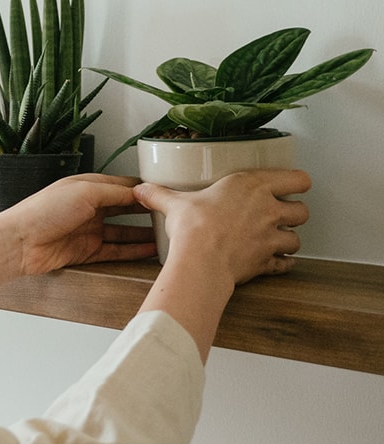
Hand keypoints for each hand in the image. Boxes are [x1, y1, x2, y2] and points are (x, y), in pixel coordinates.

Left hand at [0, 173, 155, 336]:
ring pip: (123, 232)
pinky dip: (132, 251)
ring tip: (168, 236)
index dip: (144, 190)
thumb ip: (115, 192)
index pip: (123, 186)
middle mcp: (89, 207)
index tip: (166, 193)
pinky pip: (115, 251)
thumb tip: (140, 191)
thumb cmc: (44, 211)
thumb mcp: (85, 192)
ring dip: (143, 234)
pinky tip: (150, 251)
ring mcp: (88, 230)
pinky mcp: (86, 252)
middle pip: (125, 209)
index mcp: (87, 187)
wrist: (19, 243)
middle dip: (147, 212)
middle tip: (173, 215)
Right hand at [135, 169, 310, 285]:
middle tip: (281, 215)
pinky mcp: (268, 261)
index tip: (292, 186)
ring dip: (289, 240)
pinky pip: (285, 264)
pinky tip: (273, 263)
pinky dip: (282, 264)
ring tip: (277, 241)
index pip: (297, 178)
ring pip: (297, 238)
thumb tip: (141, 190)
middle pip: (302, 210)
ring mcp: (271, 237)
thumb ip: (160, 195)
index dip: (298, 183)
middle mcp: (268, 209)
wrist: (200, 260)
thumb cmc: (193, 227)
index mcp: (251, 186)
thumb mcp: (174, 204)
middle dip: (294, 214)